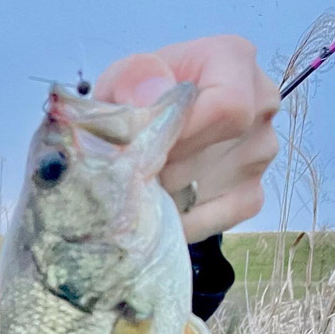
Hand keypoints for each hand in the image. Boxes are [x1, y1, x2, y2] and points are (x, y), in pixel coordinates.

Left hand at [93, 35, 280, 242]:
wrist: (150, 133)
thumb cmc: (138, 101)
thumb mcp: (122, 80)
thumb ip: (134, 79)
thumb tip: (154, 96)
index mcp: (235, 60)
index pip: (228, 106)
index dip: (182, 136)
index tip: (146, 149)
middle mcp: (261, 103)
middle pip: (213, 151)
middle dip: (164, 167)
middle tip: (135, 169)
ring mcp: (261, 153)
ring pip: (207, 189)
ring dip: (166, 196)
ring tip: (146, 182)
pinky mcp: (252, 195)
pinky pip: (215, 220)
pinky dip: (179, 222)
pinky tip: (161, 206)